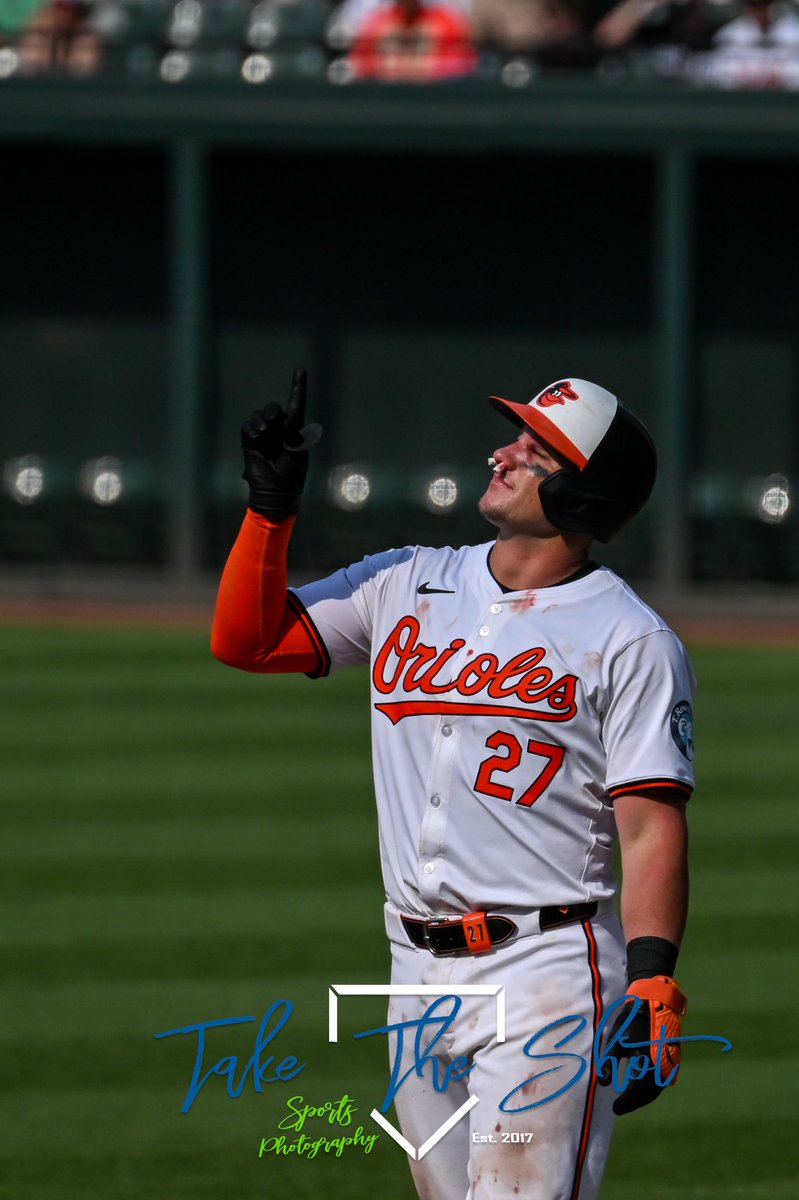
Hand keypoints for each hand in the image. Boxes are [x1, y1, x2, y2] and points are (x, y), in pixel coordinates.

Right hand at [241, 366, 321, 519]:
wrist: (275, 493)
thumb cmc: (291, 476)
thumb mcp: (298, 455)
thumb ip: (293, 436)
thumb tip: (283, 421)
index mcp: (294, 430)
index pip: (296, 405)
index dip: (298, 387)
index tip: (300, 370)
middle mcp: (278, 429)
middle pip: (273, 408)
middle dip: (272, 412)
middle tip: (273, 425)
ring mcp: (263, 434)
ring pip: (259, 416)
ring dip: (261, 424)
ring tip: (265, 438)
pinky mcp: (250, 441)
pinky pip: (248, 426)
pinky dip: (252, 430)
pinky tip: (256, 440)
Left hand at [597, 975, 686, 1114]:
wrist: (653, 1003)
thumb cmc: (631, 1021)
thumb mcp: (616, 1040)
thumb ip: (609, 1063)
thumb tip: (602, 1084)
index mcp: (648, 1064)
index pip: (637, 1093)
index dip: (626, 1103)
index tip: (614, 1109)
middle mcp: (662, 1068)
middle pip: (648, 1094)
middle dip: (634, 1102)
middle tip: (619, 1108)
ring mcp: (668, 1064)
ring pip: (655, 1088)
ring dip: (642, 1096)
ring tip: (627, 1100)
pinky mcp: (670, 1059)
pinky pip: (660, 1080)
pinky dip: (649, 1087)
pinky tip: (638, 1086)